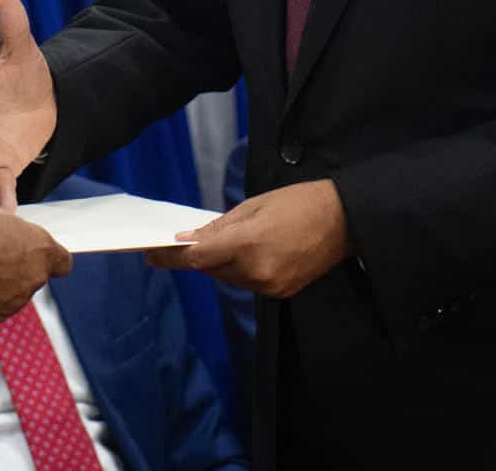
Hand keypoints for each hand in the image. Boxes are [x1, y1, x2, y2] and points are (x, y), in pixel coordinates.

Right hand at [0, 204, 72, 320]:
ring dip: (2, 284)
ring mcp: (18, 298)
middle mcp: (35, 275)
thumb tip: (6, 230)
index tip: (39, 255)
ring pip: (16, 293)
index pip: (62, 261)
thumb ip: (10, 229)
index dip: (50, 259)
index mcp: (41, 247)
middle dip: (19, 269)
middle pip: (35, 276)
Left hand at [148, 180, 350, 298]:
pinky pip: (248, 283)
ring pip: (228, 277)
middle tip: (190, 240)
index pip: (197, 257)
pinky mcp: (280, 293)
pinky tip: (250, 253)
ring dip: (221, 263)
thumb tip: (189, 240)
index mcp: (247, 244)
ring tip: (231, 241)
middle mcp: (256, 271)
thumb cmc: (297, 203)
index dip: (171, 257)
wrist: (343, 221)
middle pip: (211, 269)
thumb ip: (218, 227)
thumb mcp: (253, 206)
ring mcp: (270, 286)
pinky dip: (242, 270)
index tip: (151, 255)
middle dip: (200, 255)